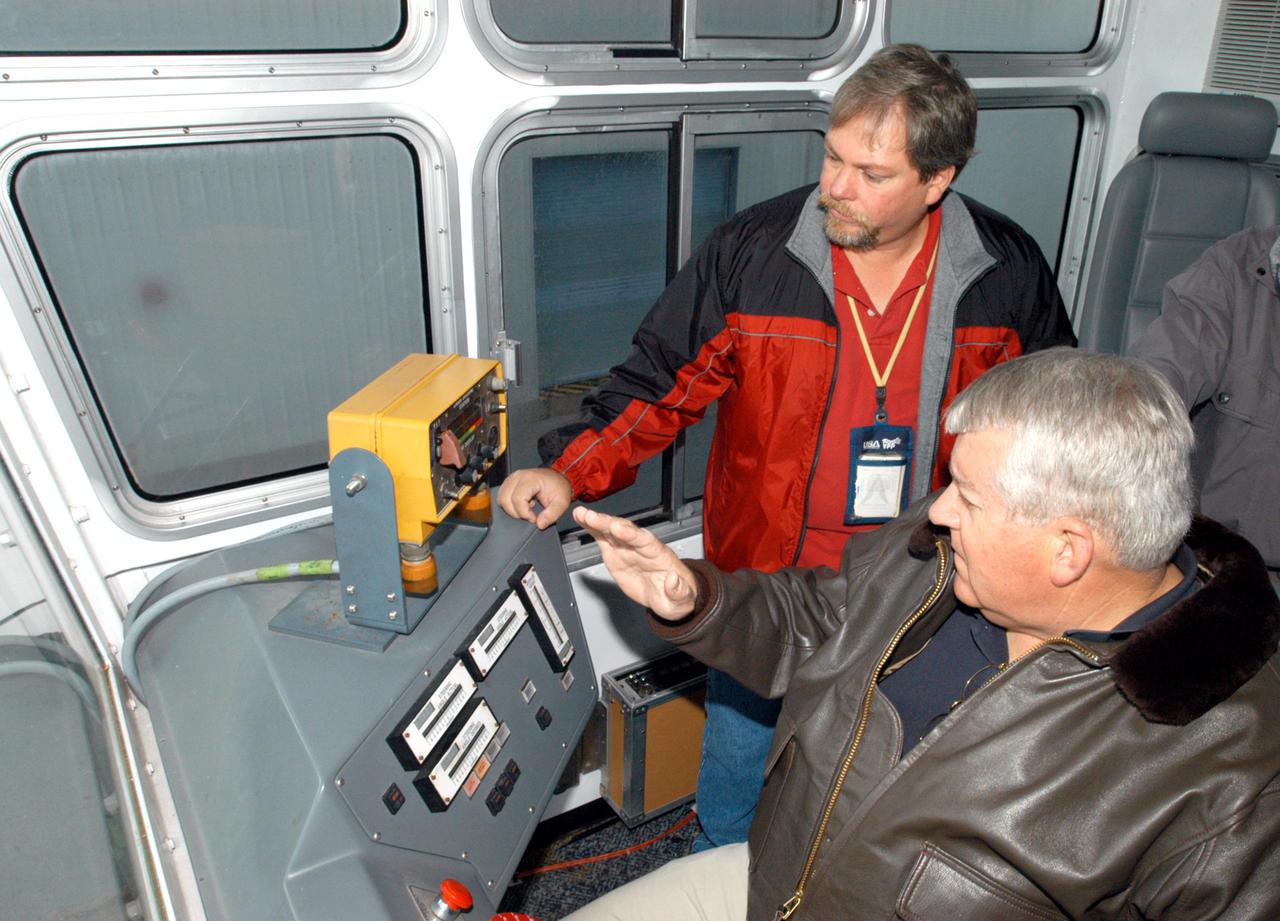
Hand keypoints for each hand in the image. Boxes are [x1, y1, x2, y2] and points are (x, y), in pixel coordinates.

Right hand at [498, 468, 572, 528]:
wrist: (558, 478)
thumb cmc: (559, 487)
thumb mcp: (561, 503)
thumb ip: (552, 515)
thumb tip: (540, 524)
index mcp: (530, 479)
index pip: (517, 499)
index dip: (524, 513)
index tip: (534, 518)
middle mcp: (518, 476)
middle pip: (505, 499)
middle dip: (516, 512)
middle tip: (530, 514)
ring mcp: (512, 478)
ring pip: (501, 498)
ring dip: (512, 508)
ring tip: (526, 508)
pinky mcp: (509, 482)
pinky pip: (502, 496)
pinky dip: (510, 504)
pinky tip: (522, 504)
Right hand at [572, 506, 696, 620]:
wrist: (667, 597)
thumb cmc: (677, 596)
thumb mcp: (683, 600)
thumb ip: (679, 591)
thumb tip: (674, 581)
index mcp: (659, 555)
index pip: (644, 541)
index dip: (631, 534)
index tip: (617, 527)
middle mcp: (642, 547)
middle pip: (624, 531)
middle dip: (608, 523)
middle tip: (591, 517)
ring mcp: (628, 548)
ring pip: (611, 530)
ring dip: (596, 521)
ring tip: (580, 514)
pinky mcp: (616, 553)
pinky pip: (603, 537)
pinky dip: (592, 528)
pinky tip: (581, 519)